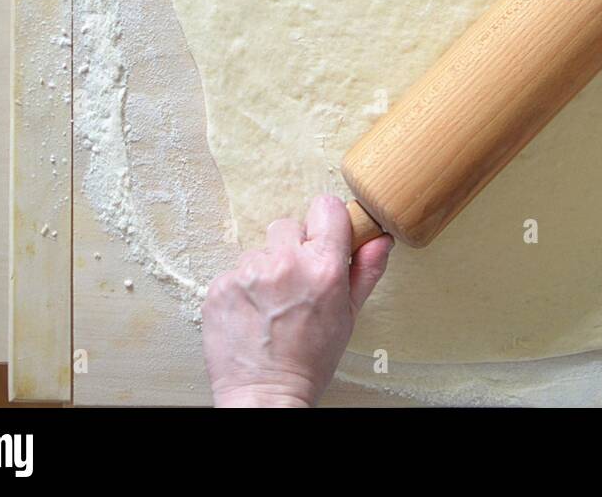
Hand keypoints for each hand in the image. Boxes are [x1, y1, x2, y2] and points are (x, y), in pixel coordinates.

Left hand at [202, 195, 392, 406]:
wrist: (264, 394)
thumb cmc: (310, 360)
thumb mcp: (348, 315)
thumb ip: (366, 270)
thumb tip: (380, 239)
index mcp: (324, 267)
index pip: (326, 207)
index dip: (327, 222)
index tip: (324, 238)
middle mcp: (286, 264)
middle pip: (289, 226)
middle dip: (293, 248)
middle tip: (295, 283)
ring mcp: (249, 273)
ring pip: (260, 250)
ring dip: (266, 269)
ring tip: (272, 304)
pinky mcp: (221, 286)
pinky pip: (235, 271)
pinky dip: (243, 288)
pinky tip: (252, 312)